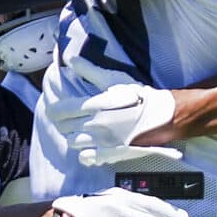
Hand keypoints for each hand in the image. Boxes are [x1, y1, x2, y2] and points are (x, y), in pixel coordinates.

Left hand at [51, 81, 183, 167]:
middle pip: (63, 127)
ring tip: (79, 129)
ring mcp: (100, 142)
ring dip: (72, 135)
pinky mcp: (108, 154)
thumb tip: (70, 59)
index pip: (60, 111)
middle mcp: (94, 126)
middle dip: (62, 122)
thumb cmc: (138, 96)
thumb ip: (89, 70)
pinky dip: (82, 152)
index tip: (54, 107)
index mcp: (94, 106)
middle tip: (68, 117)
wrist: (162, 117)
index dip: (54, 109)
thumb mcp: (114, 80)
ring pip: (72, 142)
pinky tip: (88, 145)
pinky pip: (85, 157)